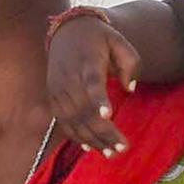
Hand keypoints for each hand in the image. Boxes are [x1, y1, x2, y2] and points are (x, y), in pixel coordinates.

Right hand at [49, 9, 142, 155]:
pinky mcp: (53, 97)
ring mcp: (59, 89)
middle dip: (103, 131)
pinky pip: (63, 121)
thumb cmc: (98, 38)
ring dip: (92, 138)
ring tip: (111, 152)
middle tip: (122, 147)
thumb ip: (130, 62)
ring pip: (73, 119)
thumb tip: (130, 89)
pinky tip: (91, 147)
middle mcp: (69, 77)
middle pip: (84, 109)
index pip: (91, 81)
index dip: (98, 99)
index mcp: (88, 61)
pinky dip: (75, 136)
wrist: (65, 30)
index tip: (108, 114)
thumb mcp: (119, 41)